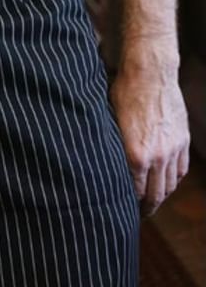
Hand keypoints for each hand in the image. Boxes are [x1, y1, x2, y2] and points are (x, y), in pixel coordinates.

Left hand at [110, 64, 189, 215]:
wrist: (150, 72)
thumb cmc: (123, 92)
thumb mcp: (110, 120)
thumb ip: (113, 146)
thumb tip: (103, 163)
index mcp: (136, 154)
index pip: (134, 191)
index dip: (130, 203)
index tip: (123, 209)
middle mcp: (157, 156)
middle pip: (155, 194)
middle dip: (147, 207)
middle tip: (139, 214)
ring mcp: (173, 149)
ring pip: (170, 184)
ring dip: (161, 195)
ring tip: (152, 200)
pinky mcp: (183, 141)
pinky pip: (181, 170)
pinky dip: (174, 179)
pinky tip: (166, 181)